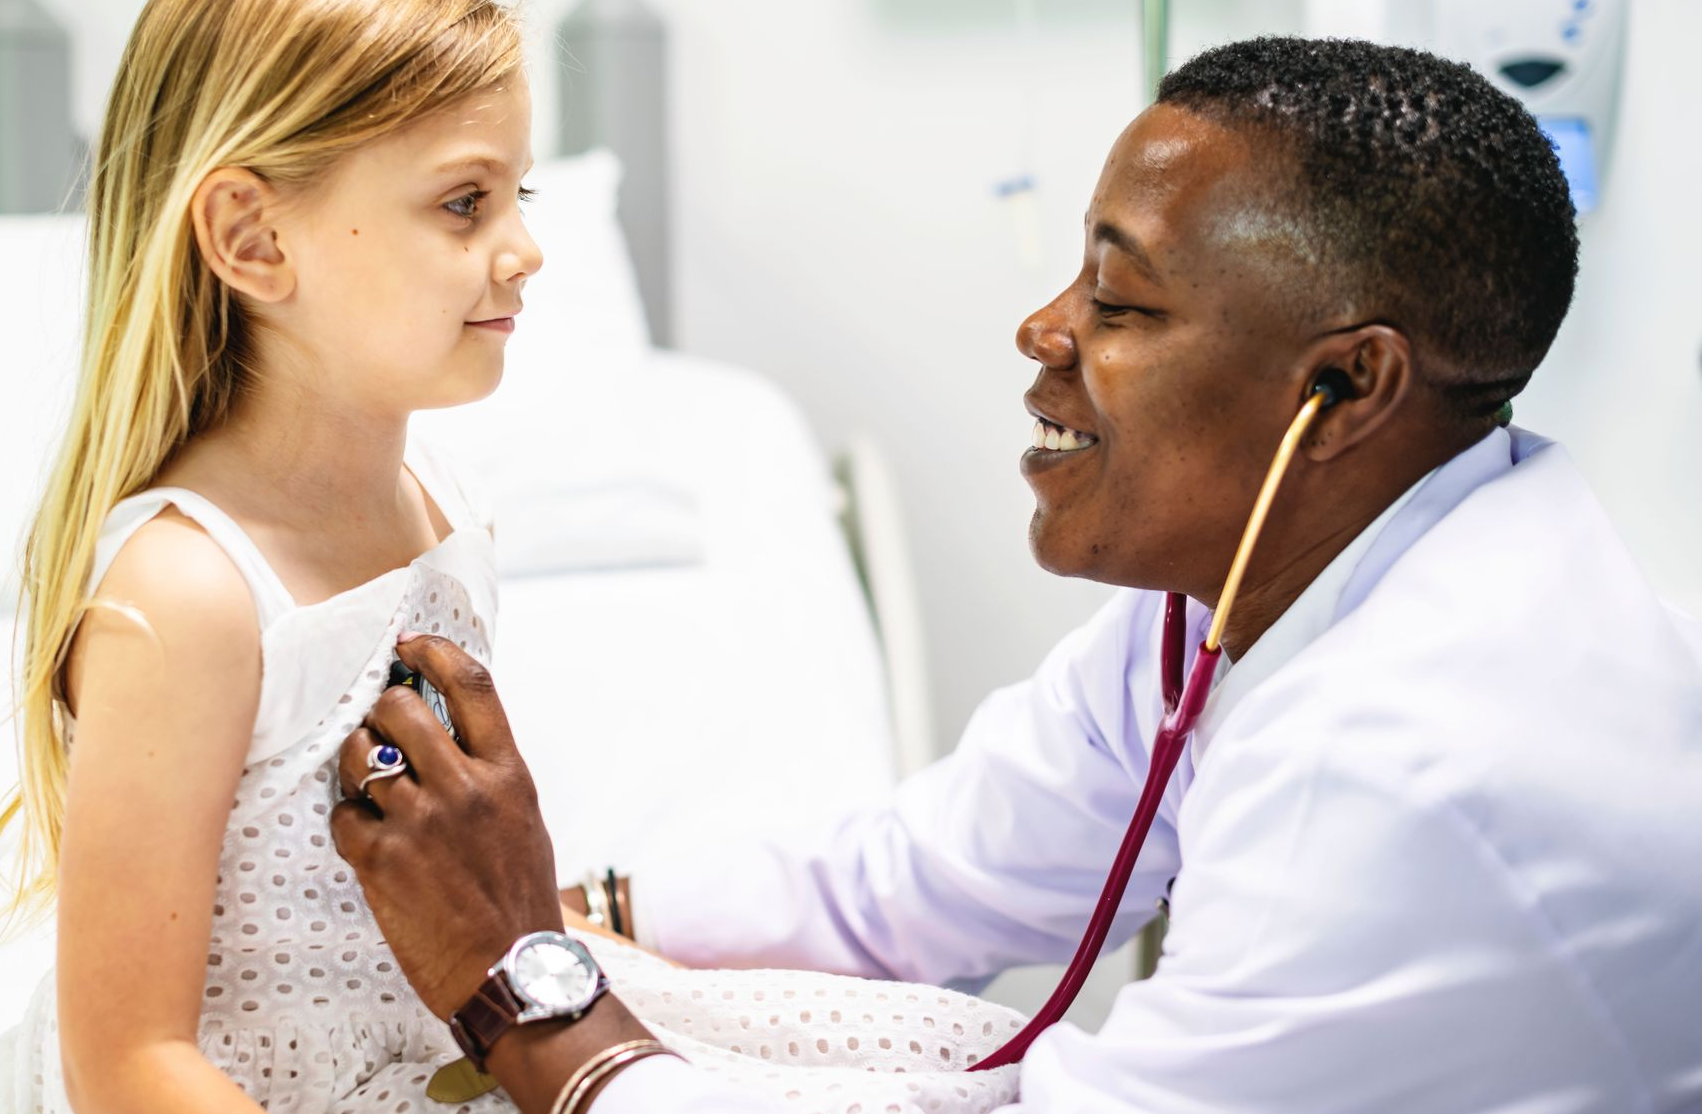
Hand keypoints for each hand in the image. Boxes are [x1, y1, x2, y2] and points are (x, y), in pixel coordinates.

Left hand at [331, 633, 563, 1019]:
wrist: (509, 973)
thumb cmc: (518, 900)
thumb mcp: (523, 821)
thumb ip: (489, 773)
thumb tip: (448, 732)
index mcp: (508, 773)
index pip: (471, 684)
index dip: (434, 652)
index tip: (411, 644)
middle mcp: (465, 788)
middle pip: (399, 708)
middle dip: (379, 714)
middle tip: (380, 734)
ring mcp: (421, 821)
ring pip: (359, 755)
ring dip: (355, 766)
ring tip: (370, 790)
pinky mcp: (383, 860)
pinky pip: (344, 816)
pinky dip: (350, 825)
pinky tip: (371, 844)